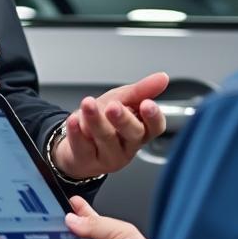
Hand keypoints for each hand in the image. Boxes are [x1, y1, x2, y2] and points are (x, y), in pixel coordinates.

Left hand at [53, 72, 167, 178]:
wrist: (76, 138)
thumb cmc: (104, 119)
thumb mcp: (122, 100)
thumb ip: (141, 90)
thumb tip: (163, 77)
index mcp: (141, 130)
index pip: (155, 127)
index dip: (153, 117)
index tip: (147, 104)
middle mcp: (128, 146)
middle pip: (132, 134)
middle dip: (123, 119)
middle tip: (114, 106)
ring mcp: (109, 156)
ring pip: (105, 139)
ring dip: (96, 120)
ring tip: (88, 104)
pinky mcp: (87, 161)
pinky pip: (83, 147)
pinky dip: (77, 132)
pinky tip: (74, 120)